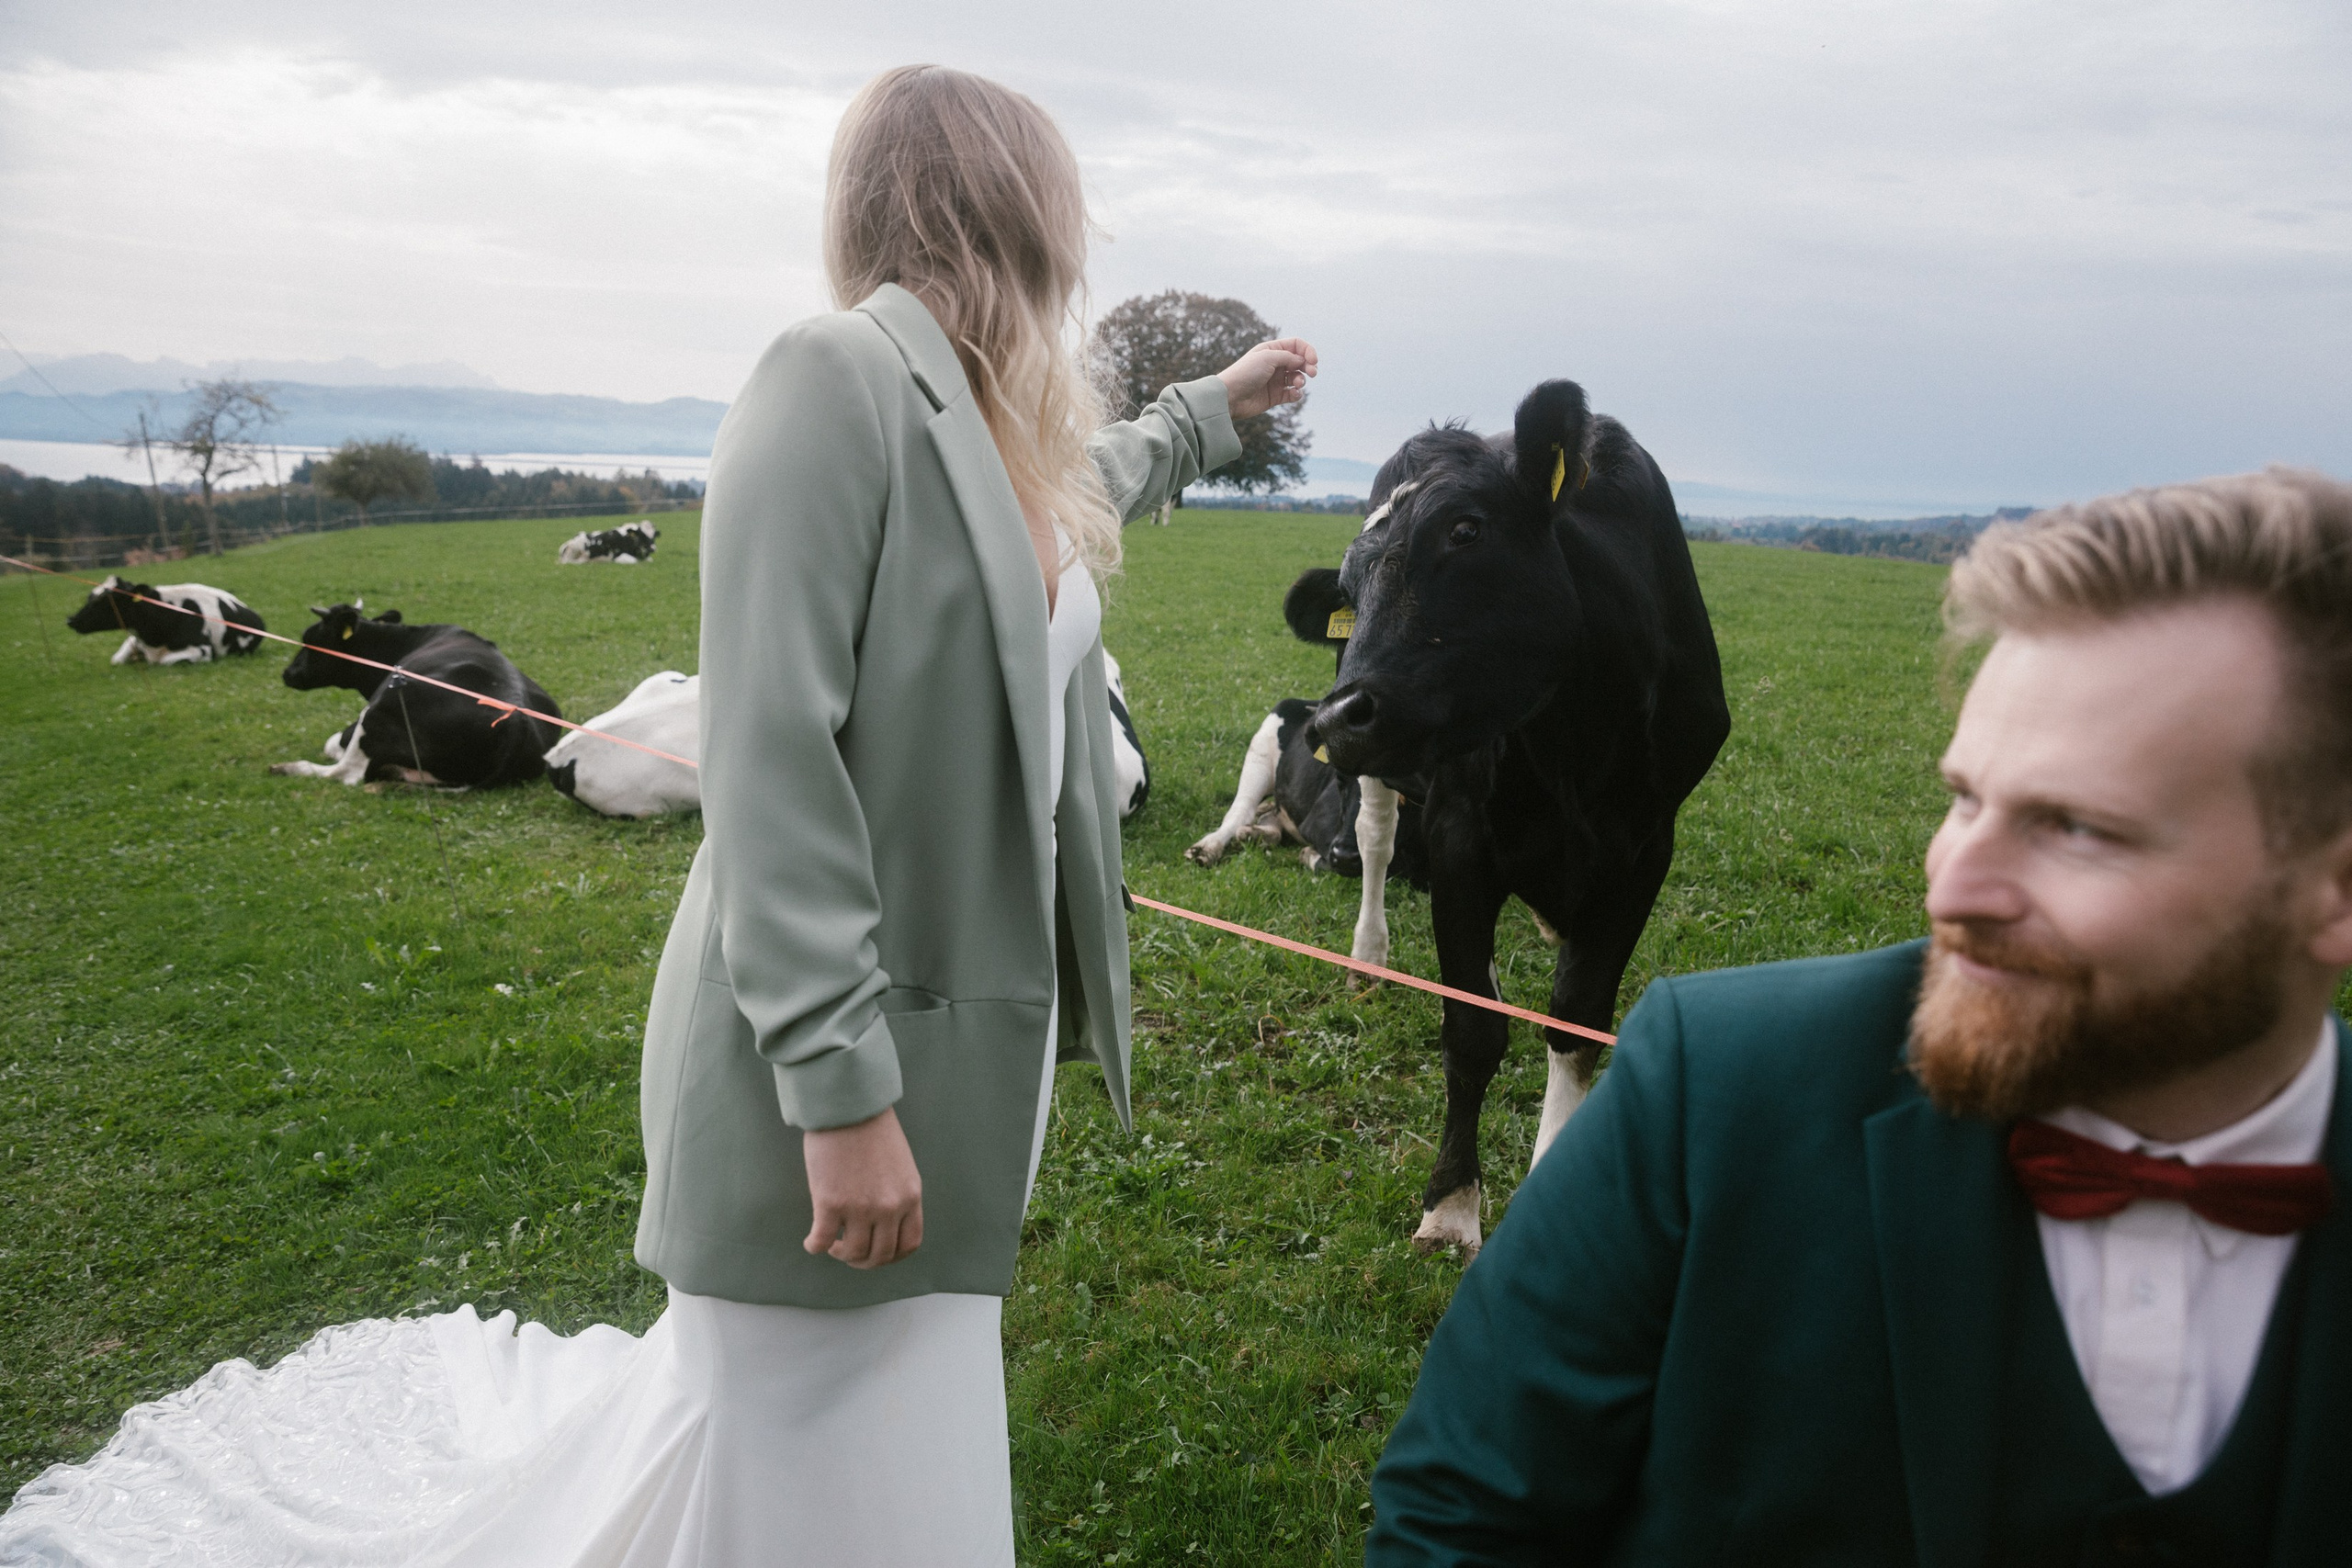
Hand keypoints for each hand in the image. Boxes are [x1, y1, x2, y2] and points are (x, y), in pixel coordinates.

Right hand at [802, 1106, 922, 1267]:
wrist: (847, 1104)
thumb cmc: (870, 1129)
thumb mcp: (899, 1165)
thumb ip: (896, 1194)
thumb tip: (883, 1223)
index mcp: (910, 1196)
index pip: (909, 1244)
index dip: (891, 1257)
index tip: (875, 1252)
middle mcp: (889, 1206)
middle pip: (880, 1255)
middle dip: (863, 1260)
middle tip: (848, 1251)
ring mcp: (861, 1207)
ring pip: (852, 1253)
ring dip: (840, 1254)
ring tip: (831, 1243)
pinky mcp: (830, 1203)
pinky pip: (821, 1241)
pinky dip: (814, 1246)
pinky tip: (811, 1242)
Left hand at [1218, 337, 1318, 421]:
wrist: (1230, 396)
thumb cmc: (1246, 373)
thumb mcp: (1268, 357)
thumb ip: (1288, 357)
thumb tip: (1302, 361)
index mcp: (1272, 350)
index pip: (1296, 345)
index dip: (1308, 351)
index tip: (1313, 361)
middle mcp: (1275, 364)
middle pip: (1300, 361)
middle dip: (1309, 366)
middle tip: (1313, 373)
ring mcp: (1275, 380)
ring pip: (1297, 378)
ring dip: (1302, 380)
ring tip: (1297, 384)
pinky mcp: (1275, 396)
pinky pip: (1292, 394)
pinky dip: (1297, 394)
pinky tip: (1294, 394)